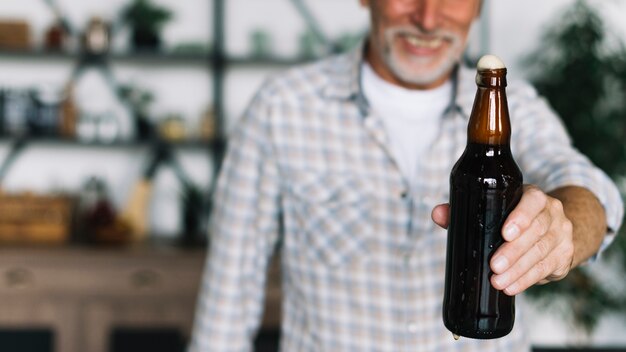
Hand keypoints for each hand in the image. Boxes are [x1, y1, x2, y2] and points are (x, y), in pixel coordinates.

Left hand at [431, 185, 574, 295]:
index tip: (505, 233)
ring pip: (541, 252)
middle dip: (514, 251)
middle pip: (536, 231)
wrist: (552, 230)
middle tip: (494, 265)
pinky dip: (527, 280)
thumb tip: (438, 213)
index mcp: (533, 197)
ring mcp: (561, 234)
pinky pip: (546, 268)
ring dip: (518, 270)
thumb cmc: (513, 218)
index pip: (533, 201)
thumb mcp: (494, 210)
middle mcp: (552, 213)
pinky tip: (511, 288)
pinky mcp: (564, 255)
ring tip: (498, 281)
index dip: (521, 217)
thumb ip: (464, 212)